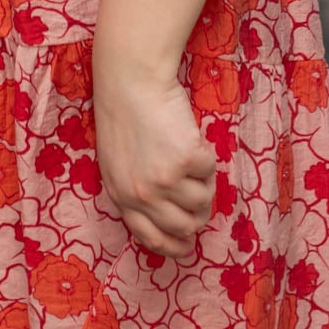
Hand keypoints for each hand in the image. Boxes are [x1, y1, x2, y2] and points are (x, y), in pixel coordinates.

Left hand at [92, 63, 215, 261]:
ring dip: (204, 182)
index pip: (151, 238)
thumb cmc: (125, 116)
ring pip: (203, 201)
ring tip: (191, 157)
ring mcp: (164, 179)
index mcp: (120, 197)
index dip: (174, 246)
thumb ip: (137, 192)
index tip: (188, 245)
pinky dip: (206, 155)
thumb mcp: (117, 163)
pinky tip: (190, 138)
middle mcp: (141, 195)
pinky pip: (211, 171)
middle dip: (198, 214)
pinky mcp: (186, 160)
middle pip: (185, 226)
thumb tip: (174, 221)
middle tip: (200, 191)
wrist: (131, 82)